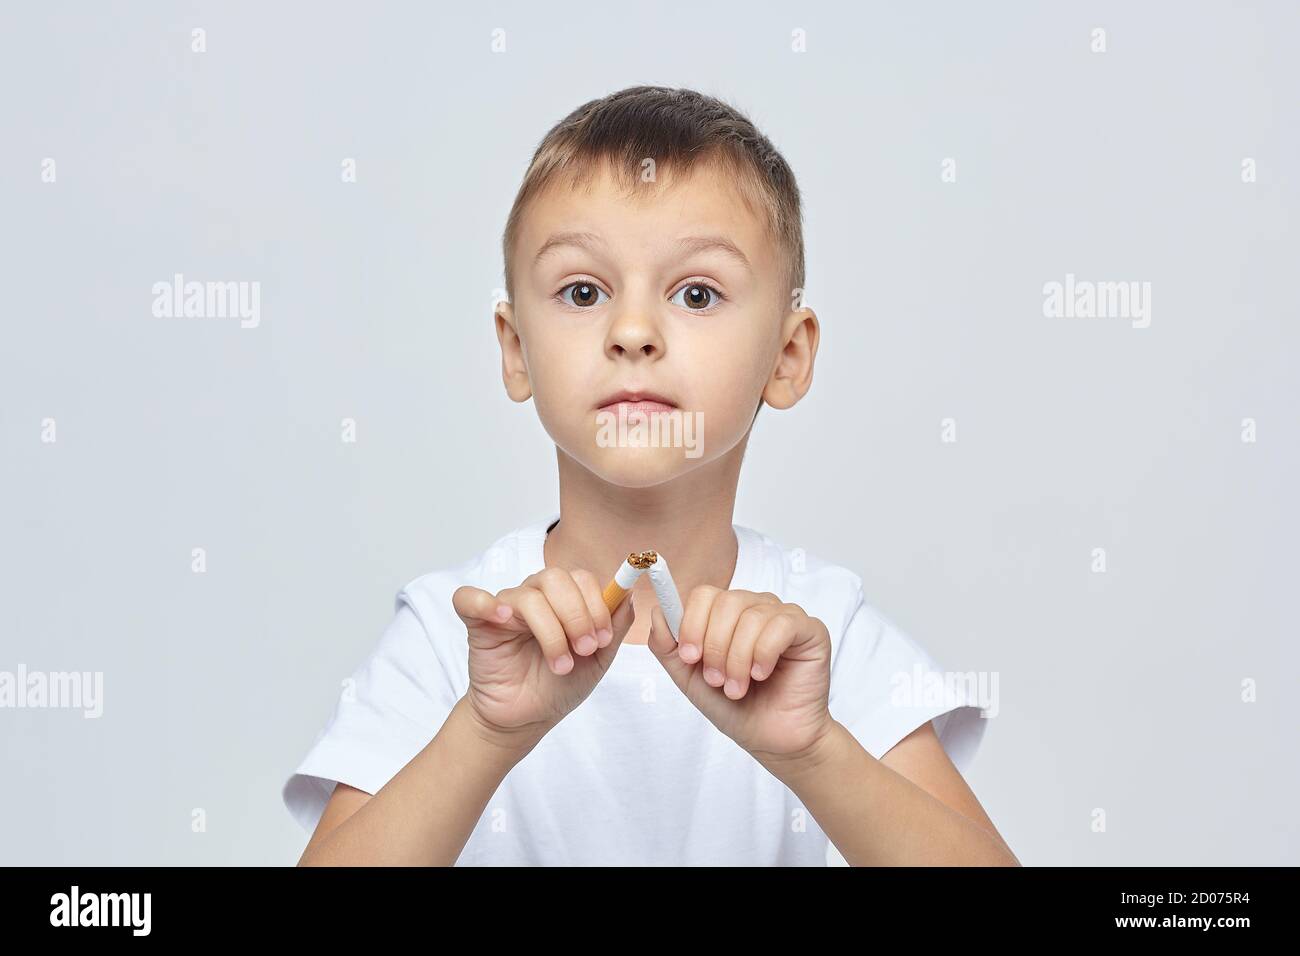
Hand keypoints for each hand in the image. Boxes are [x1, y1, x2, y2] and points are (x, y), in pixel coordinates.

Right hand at [453, 567, 634, 741]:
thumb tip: (628, 593)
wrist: (527, 719)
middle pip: (555, 578)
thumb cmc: (559, 686)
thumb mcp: (598, 660)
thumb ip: (614, 626)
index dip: (597, 604)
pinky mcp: (478, 624)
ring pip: (529, 597)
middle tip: (584, 649)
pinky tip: (503, 620)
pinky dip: (484, 603)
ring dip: (551, 632)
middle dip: (577, 614)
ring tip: (561, 664)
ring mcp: (505, 608)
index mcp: (564, 599)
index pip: (581, 578)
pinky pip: (470, 599)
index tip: (603, 639)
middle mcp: (535, 597)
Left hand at [646, 587, 834, 762]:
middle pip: (727, 601)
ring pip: (752, 616)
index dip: (692, 623)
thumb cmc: (737, 708)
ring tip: (737, 688)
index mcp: (727, 615)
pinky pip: (782, 624)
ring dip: (738, 659)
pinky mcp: (810, 630)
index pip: (704, 594)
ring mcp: (784, 616)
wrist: (772, 740)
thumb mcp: (690, 678)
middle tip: (717, 680)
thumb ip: (668, 646)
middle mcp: (756, 608)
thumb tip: (657, 612)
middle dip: (715, 646)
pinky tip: (762, 674)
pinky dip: (764, 653)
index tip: (689, 657)